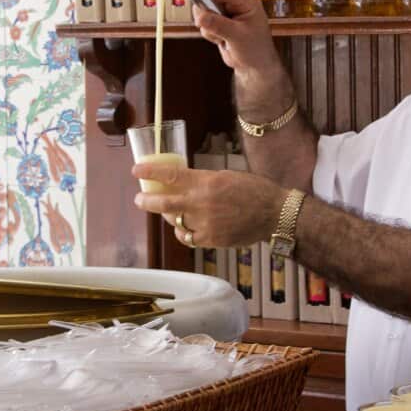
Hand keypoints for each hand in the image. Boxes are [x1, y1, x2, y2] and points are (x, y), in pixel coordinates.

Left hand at [132, 161, 285, 248]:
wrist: (274, 213)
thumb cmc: (253, 190)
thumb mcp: (226, 175)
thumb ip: (202, 180)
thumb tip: (181, 181)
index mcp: (206, 181)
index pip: (170, 175)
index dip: (150, 172)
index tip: (136, 171)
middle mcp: (202, 203)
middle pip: (164, 203)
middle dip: (146, 201)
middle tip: (139, 199)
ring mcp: (205, 223)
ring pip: (175, 221)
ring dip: (168, 216)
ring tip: (168, 212)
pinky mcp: (211, 239)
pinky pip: (188, 237)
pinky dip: (183, 232)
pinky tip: (183, 227)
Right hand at [192, 0, 285, 85]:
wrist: (255, 67)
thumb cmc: (256, 50)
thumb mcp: (238, 37)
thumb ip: (219, 25)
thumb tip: (200, 16)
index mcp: (247, 3)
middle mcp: (236, 6)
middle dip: (207, 12)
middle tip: (205, 22)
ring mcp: (227, 15)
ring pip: (205, 12)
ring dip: (208, 26)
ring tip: (222, 38)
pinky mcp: (219, 24)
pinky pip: (205, 23)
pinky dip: (209, 33)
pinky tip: (221, 41)